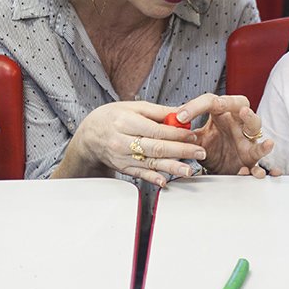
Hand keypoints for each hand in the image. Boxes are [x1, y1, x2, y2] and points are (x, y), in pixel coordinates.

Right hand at [70, 100, 208, 187]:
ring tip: (188, 169)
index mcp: (126, 122)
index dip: (176, 133)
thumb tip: (182, 112)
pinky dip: (153, 178)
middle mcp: (122, 141)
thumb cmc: (112, 117)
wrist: (89, 136)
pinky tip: (164, 181)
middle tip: (199, 152)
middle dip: (180, 150)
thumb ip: (158, 111)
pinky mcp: (123, 168)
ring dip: (171, 167)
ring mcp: (122, 157)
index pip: (156, 130)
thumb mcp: (133, 107)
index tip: (192, 135)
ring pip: (150, 163)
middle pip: (155, 147)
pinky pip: (139, 174)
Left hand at [179, 94, 279, 177]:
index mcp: (222, 114)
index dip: (195, 106)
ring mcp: (246, 137)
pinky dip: (262, 150)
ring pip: (254, 123)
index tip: (180, 117)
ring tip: (245, 114)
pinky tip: (264, 146)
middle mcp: (236, 122)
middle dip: (229, 101)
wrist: (221, 170)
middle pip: (240, 103)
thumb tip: (168, 128)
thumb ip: (185, 135)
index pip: (210, 102)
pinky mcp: (252, 154)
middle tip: (219, 104)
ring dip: (250, 117)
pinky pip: (259, 151)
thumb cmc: (213, 149)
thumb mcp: (198, 141)